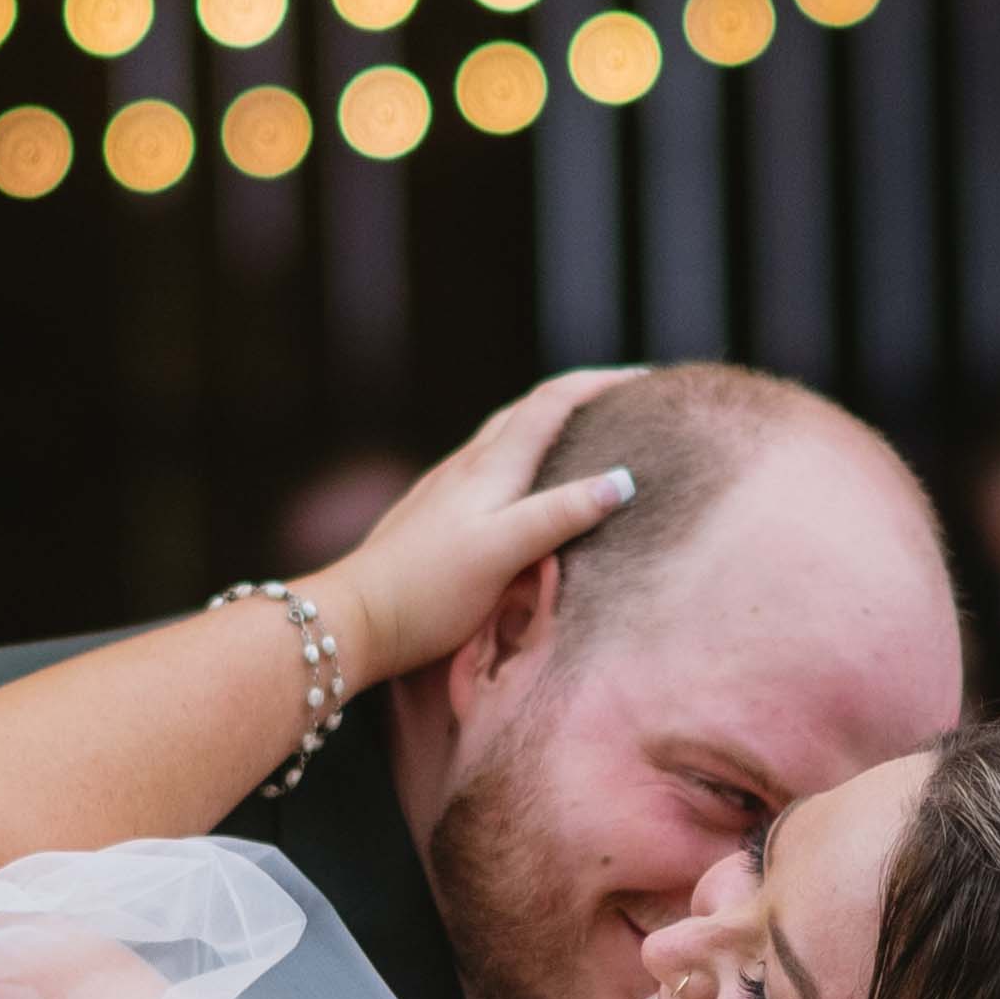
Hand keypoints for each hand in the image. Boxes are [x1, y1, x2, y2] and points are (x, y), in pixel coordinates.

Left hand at [308, 369, 647, 691]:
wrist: (354, 618)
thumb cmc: (429, 590)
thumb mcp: (503, 552)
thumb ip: (560, 514)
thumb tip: (622, 480)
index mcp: (490, 468)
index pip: (552, 403)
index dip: (599, 383)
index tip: (645, 380)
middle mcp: (467, 466)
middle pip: (528, 409)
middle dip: (577, 395)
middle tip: (622, 400)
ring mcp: (446, 486)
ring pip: (504, 434)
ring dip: (547, 421)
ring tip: (582, 432)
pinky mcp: (432, 511)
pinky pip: (488, 463)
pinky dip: (521, 453)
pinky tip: (520, 480)